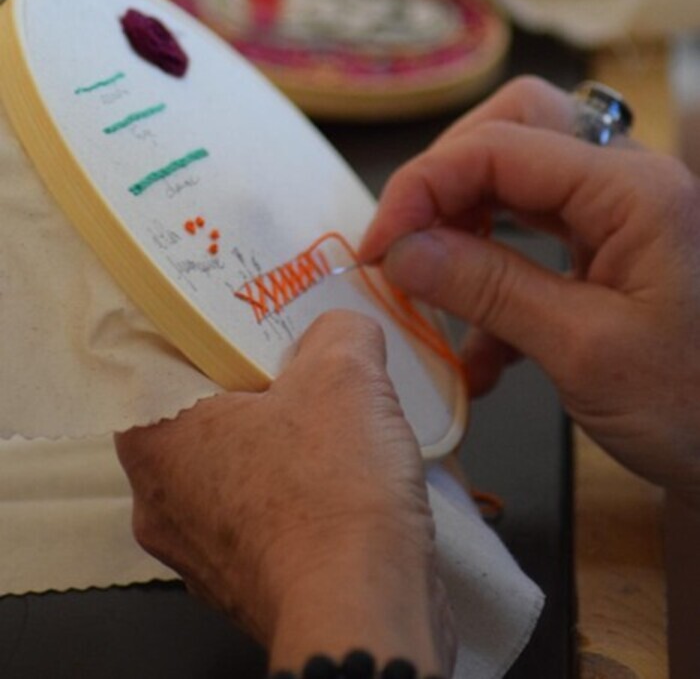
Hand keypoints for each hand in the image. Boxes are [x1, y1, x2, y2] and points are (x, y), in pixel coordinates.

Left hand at [116, 312, 453, 673]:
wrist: (364, 613)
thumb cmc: (332, 496)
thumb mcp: (344, 372)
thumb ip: (337, 331)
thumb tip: (340, 329)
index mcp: (156, 440)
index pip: (155, 363)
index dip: (201, 333)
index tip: (239, 318)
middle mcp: (159, 502)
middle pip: (197, 416)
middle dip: (248, 386)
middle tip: (293, 359)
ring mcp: (199, 552)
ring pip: (230, 469)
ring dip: (275, 441)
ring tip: (327, 416)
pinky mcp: (243, 584)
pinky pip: (259, 516)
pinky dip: (291, 492)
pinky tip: (337, 475)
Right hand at [360, 77, 699, 508]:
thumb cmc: (696, 407)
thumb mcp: (584, 352)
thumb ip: (489, 289)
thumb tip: (400, 251)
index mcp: (632, 190)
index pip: (500, 146)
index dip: (423, 186)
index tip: (377, 247)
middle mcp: (628, 180)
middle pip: (514, 130)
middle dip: (448, 181)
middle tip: (408, 242)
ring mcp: (622, 212)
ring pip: (521, 176)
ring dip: (466, 226)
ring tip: (435, 289)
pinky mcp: (613, 248)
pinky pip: (536, 230)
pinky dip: (495, 270)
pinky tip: (481, 345)